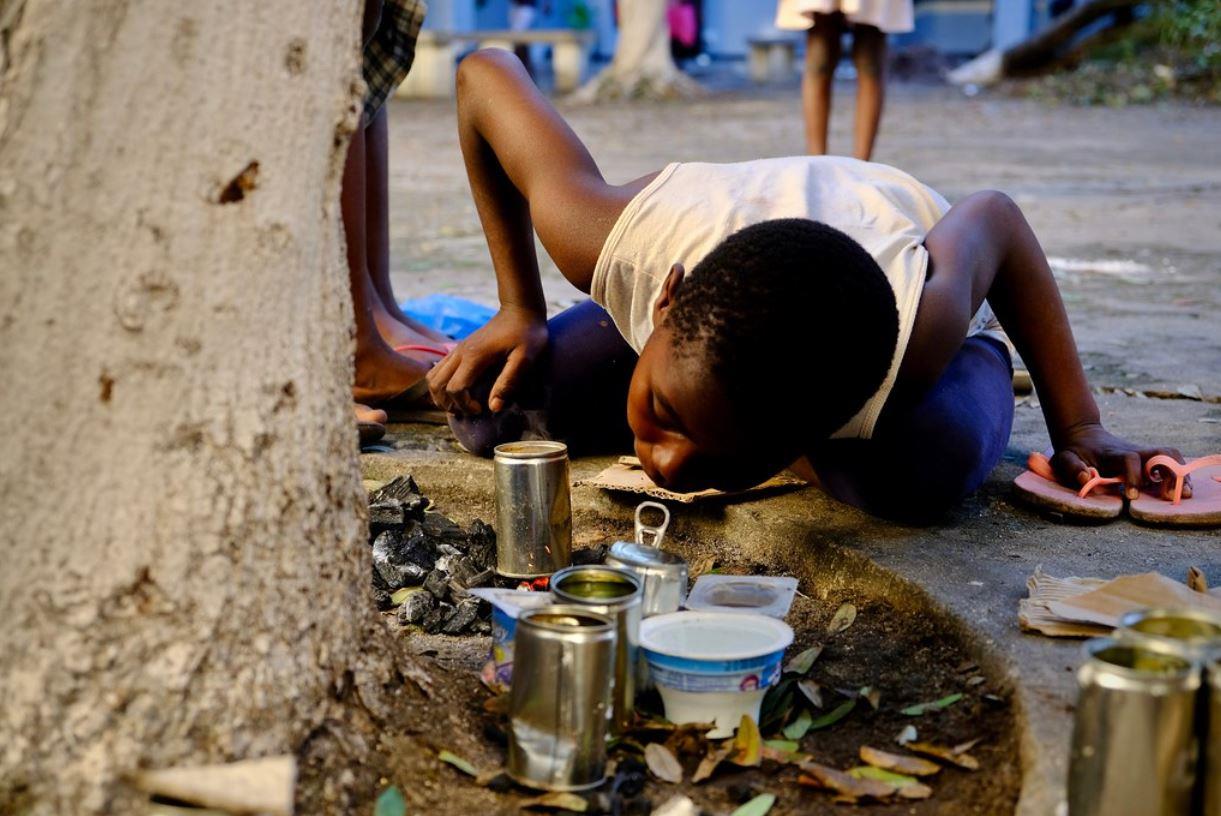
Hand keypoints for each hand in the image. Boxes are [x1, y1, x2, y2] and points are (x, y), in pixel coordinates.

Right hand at [426, 306, 547, 414]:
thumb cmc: (527, 334)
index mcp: (474, 357)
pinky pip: (439, 369)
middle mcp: (460, 353)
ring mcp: (457, 349)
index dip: (464, 405)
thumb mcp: (526, 359)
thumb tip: (494, 407)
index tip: (481, 410)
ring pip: (433, 377)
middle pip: (436, 384)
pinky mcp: (459, 348)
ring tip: (461, 404)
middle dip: (448, 403)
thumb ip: (509, 382)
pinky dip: (442, 384)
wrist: (520, 310)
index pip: (455, 388)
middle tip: (469, 410)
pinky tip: (460, 390)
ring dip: (441, 395)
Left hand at [1051, 422, 1188, 499]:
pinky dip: (1179, 474)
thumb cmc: (1074, 450)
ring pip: (1170, 456)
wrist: (1083, 434)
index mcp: (1113, 453)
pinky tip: (1179, 490)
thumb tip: (1083, 478)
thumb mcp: (1065, 458)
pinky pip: (1171, 462)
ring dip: (1180, 473)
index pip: (1130, 459)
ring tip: (1182, 494)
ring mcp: (1143, 454)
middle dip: (1170, 473)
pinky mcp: (1148, 459)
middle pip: (1161, 453)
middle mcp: (1133, 450)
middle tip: (1173, 496)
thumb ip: (1071, 467)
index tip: (1131, 496)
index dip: (1134, 476)